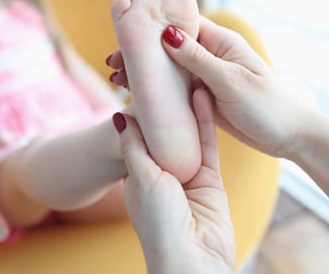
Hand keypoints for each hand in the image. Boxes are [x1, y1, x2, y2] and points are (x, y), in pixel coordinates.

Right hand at [109, 16, 313, 157]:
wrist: (288, 134)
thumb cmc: (267, 104)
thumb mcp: (231, 80)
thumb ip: (199, 60)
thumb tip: (168, 34)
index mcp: (221, 43)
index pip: (181, 27)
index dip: (151, 31)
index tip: (125, 40)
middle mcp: (211, 56)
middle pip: (169, 49)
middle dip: (142, 54)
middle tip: (114, 64)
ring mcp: (207, 77)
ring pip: (169, 70)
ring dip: (146, 74)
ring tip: (119, 82)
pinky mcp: (205, 97)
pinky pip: (177, 91)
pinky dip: (158, 92)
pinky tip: (139, 97)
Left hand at [116, 88, 235, 273]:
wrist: (194, 259)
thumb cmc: (159, 223)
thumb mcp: (141, 178)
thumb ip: (134, 146)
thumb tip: (119, 116)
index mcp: (139, 175)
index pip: (140, 134)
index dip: (143, 109)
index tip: (145, 80)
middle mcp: (163, 172)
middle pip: (166, 131)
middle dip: (168, 105)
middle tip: (170, 73)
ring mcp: (188, 174)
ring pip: (188, 134)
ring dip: (189, 107)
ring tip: (188, 76)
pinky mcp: (210, 177)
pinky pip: (207, 144)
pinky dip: (205, 121)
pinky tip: (203, 96)